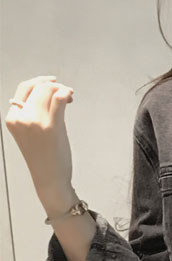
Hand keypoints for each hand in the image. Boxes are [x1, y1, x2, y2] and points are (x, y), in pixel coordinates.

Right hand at [6, 73, 75, 216]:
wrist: (49, 179)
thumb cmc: (43, 158)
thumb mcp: (30, 132)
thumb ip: (34, 112)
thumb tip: (51, 92)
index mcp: (12, 119)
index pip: (24, 88)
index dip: (39, 81)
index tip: (53, 83)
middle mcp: (21, 118)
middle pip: (38, 87)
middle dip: (54, 86)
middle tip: (67, 94)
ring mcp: (35, 121)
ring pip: (49, 90)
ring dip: (63, 89)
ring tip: (70, 97)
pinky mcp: (50, 125)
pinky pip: (59, 98)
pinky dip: (67, 93)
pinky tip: (70, 99)